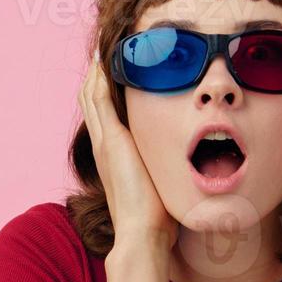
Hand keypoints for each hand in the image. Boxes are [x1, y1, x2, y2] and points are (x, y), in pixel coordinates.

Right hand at [77, 53, 174, 250]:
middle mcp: (103, 144)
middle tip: (113, 50)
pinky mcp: (111, 139)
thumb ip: (166, 169)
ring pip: (90, 94)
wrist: (142, 234)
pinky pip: (97, 98)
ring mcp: (104, 141)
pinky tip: (108, 60)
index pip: (102, 113)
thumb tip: (191, 165)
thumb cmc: (155, 216)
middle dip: (99, 73)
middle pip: (91, 98)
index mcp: (112, 154)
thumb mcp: (160, 183)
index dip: (106, 88)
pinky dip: (100, 77)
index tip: (119, 69)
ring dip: (98, 70)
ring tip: (110, 47)